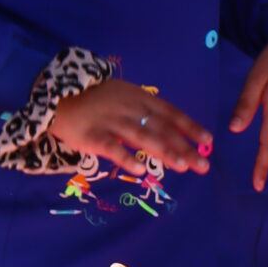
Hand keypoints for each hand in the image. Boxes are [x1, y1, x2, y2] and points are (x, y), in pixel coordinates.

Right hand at [52, 76, 212, 176]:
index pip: (171, 113)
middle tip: (203, 165)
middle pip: (162, 129)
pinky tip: (141, 170)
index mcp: (140, 98)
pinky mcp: (92, 135)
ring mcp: (111, 121)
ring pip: (142, 137)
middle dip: (184, 147)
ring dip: (164, 151)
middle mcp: (130, 108)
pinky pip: (112, 148)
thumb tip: (174, 134)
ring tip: (182, 166)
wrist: (58, 96)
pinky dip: (127, 158)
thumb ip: (146, 113)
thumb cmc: (97, 100)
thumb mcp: (125, 97)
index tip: (208, 142)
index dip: (190, 127)